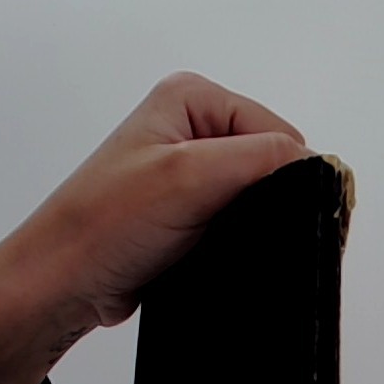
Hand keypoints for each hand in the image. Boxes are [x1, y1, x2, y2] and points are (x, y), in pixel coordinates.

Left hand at [0, 71, 314, 383]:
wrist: (66, 283)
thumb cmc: (104, 226)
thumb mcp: (189, 176)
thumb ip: (258, 158)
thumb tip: (316, 162)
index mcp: (191, 99)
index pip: (277, 130)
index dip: (286, 171)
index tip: (273, 209)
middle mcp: (191, 130)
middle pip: (270, 164)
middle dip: (268, 199)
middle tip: (238, 228)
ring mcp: (191, 176)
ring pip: (258, 199)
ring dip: (251, 225)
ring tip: (220, 242)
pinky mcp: (191, 217)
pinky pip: (239, 225)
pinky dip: (239, 242)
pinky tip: (218, 255)